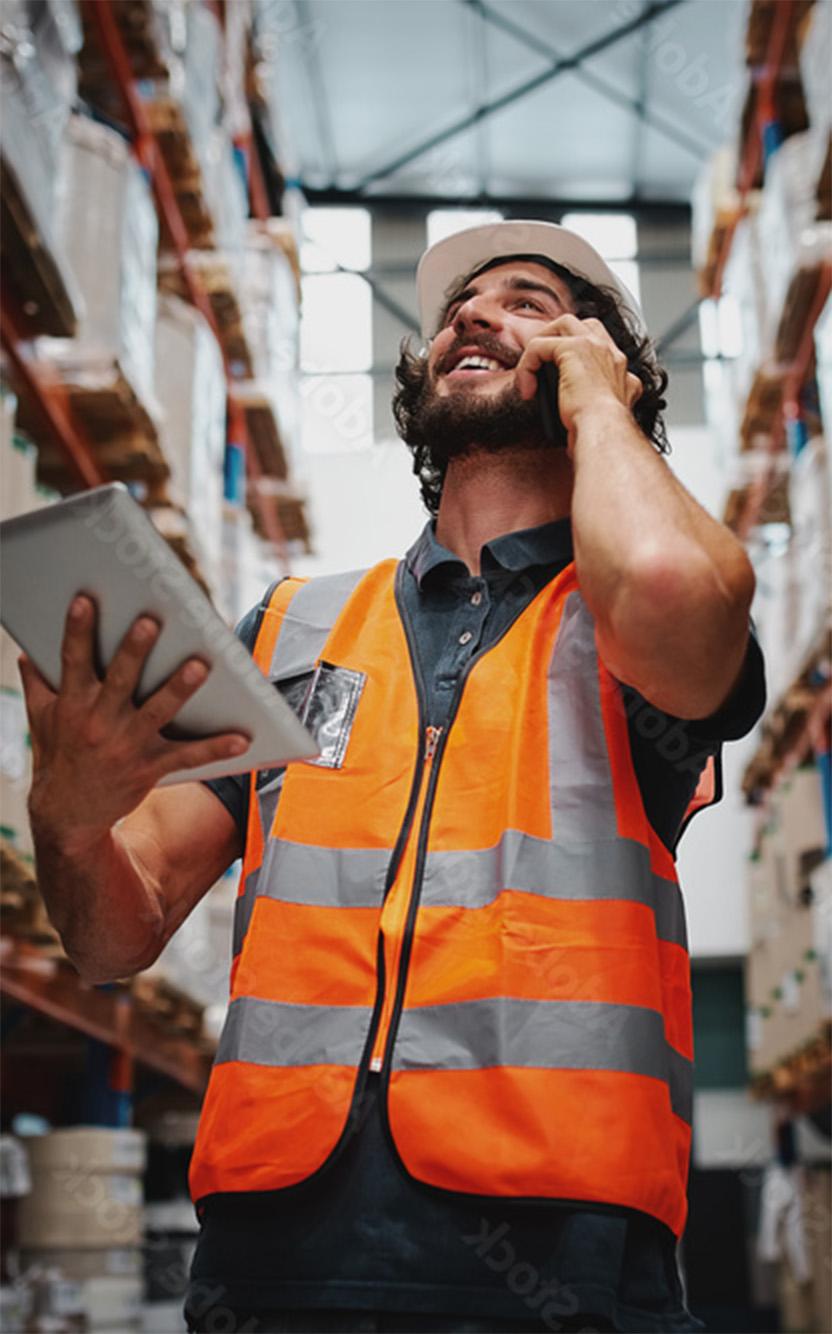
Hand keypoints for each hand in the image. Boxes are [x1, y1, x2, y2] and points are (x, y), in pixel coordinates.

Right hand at [20, 594, 249, 850]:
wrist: (68, 815)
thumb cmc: (58, 755)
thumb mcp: (40, 718)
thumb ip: (38, 682)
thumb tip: (27, 651)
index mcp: (72, 704)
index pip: (73, 660)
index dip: (78, 630)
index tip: (86, 600)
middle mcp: (99, 722)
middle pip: (120, 680)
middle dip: (134, 651)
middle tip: (151, 622)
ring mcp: (126, 745)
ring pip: (156, 711)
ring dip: (178, 689)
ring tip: (200, 665)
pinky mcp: (149, 767)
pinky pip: (187, 755)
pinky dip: (216, 748)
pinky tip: (242, 738)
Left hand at [514, 314, 641, 442]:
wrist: (605, 431)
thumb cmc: (601, 434)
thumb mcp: (597, 421)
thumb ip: (589, 412)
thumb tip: (571, 429)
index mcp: (620, 373)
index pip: (602, 350)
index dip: (579, 357)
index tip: (563, 380)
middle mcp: (612, 355)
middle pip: (586, 326)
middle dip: (561, 338)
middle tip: (543, 364)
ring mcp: (596, 347)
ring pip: (564, 325)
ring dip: (543, 343)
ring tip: (531, 369)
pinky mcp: (574, 348)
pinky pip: (539, 345)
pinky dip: (527, 364)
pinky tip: (526, 388)